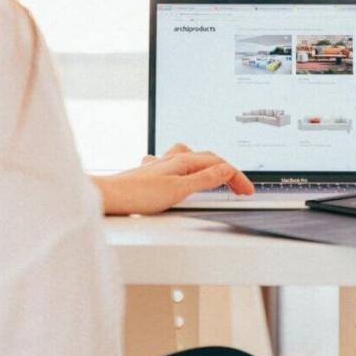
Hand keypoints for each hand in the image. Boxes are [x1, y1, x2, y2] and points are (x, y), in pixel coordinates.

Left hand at [92, 144, 253, 214]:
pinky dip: (188, 169)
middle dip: (227, 172)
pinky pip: (176, 165)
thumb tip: (227, 169)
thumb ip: (204, 179)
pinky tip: (181, 175)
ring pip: (191, 159)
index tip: (248, 190)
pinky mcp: (151, 174)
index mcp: (183, 160)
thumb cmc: (137, 194)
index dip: (236, 177)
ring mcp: (161, 165)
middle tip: (240, 188)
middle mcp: (172, 159)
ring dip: (208, 166)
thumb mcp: (178, 189)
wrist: (107, 196)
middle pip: (208, 159)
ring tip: (217, 176)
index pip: (219, 164)